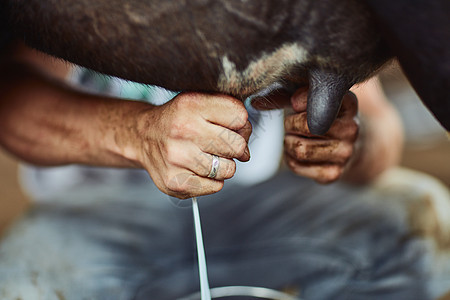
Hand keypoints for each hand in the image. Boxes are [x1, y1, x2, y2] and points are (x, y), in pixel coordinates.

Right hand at [135, 92, 251, 198]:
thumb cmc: (180, 119)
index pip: (240, 117)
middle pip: (237, 146)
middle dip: (235, 147)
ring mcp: (177, 158)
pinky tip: (198, 169)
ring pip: (228, 169)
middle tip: (221, 144)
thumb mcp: (201, 100)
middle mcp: (183, 130)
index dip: (240, 123)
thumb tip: (247, 144)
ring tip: (207, 156)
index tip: (230, 126)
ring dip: (224, 165)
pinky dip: (212, 180)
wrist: (143, 136)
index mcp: (192, 104)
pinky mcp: (175, 182)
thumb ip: (229, 111)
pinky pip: (215, 186)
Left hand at [284, 89, 358, 182]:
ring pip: (300, 149)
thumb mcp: (311, 100)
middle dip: (290, 125)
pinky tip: (296, 153)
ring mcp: (345, 153)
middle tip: (291, 125)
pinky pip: (297, 166)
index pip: (318, 99)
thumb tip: (254, 102)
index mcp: (349, 103)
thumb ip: (285, 96)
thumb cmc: (323, 118)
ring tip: (293, 137)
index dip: (299, 101)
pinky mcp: (334, 174)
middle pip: (307, 126)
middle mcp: (352, 128)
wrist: (349, 147)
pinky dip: (289, 159)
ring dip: (288, 143)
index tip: (294, 103)